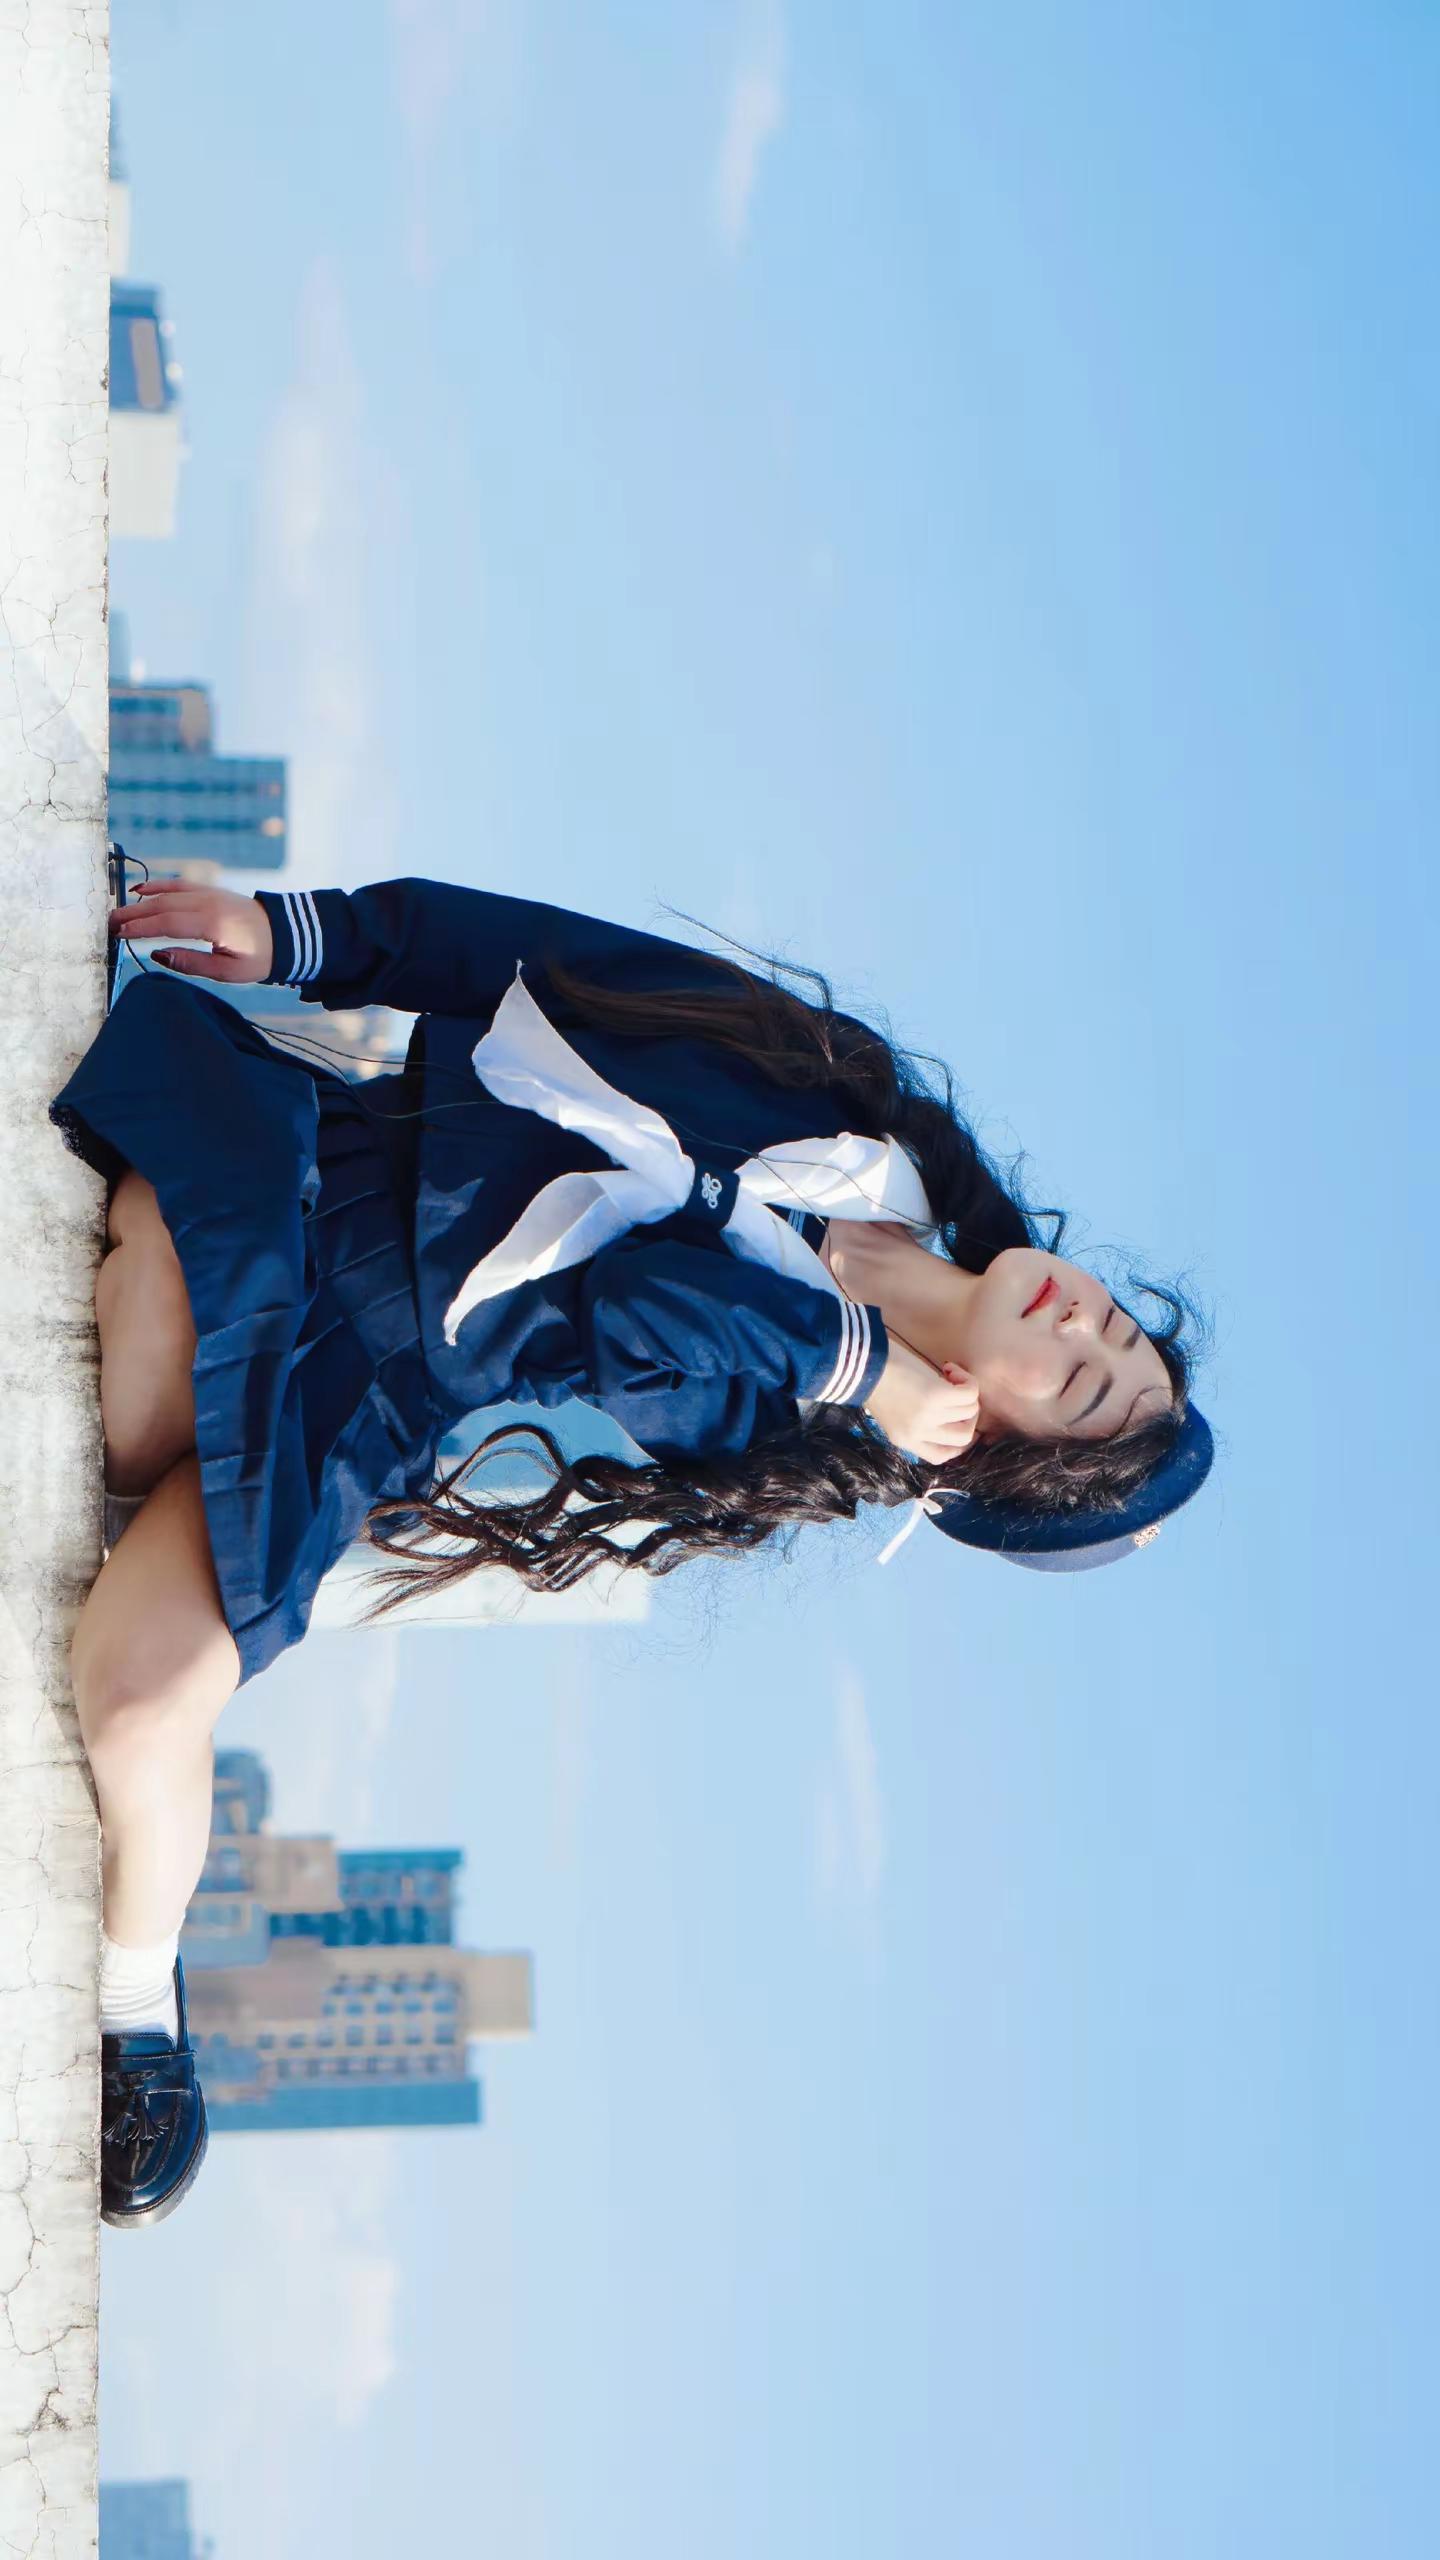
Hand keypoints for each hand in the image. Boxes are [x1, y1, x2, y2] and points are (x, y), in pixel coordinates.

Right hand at [108, 880, 273, 983]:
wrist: (285, 934)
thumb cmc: (259, 957)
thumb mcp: (229, 971)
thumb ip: (192, 963)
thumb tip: (157, 954)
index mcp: (213, 923)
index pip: (167, 923)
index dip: (140, 928)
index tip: (118, 935)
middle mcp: (208, 902)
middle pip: (161, 905)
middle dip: (132, 915)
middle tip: (108, 925)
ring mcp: (209, 893)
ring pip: (167, 894)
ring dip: (139, 904)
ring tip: (117, 914)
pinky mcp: (210, 891)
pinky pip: (179, 884)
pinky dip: (157, 885)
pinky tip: (139, 891)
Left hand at [865, 1338, 979, 1465]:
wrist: (861, 1359)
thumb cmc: (875, 1377)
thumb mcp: (895, 1411)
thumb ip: (917, 1420)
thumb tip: (952, 1414)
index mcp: (904, 1441)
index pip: (942, 1456)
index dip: (956, 1441)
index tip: (956, 1419)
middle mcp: (917, 1434)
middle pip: (963, 1438)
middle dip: (968, 1416)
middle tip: (957, 1396)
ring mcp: (928, 1417)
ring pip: (970, 1411)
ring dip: (967, 1392)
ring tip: (949, 1374)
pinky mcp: (936, 1396)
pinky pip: (970, 1394)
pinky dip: (967, 1381)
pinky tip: (950, 1369)